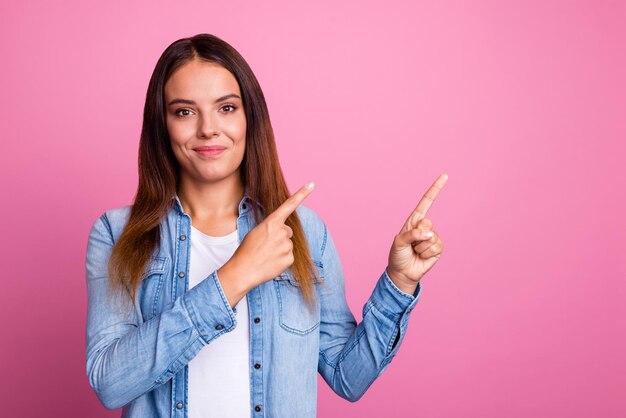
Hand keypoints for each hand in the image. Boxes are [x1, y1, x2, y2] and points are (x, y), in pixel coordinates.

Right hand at [220, 182, 314, 289]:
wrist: (243, 270)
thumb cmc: (247, 250)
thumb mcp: (256, 232)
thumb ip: (272, 228)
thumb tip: (284, 234)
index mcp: (272, 222)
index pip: (289, 205)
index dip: (301, 194)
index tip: (311, 184)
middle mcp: (282, 232)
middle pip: (287, 231)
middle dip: (279, 237)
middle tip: (266, 245)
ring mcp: (287, 245)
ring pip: (288, 244)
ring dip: (280, 249)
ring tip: (266, 255)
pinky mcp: (289, 258)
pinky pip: (288, 256)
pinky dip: (281, 259)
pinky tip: (271, 262)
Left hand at [386, 174, 447, 293]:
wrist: (402, 272)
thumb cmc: (398, 255)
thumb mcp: (399, 242)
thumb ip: (412, 235)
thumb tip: (429, 234)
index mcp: (415, 220)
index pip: (427, 202)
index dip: (436, 189)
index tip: (445, 176)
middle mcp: (425, 227)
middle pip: (427, 223)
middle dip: (417, 235)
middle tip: (411, 245)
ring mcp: (433, 237)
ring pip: (431, 238)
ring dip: (420, 247)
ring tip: (415, 251)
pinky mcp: (438, 248)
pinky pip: (435, 247)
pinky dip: (426, 253)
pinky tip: (422, 256)